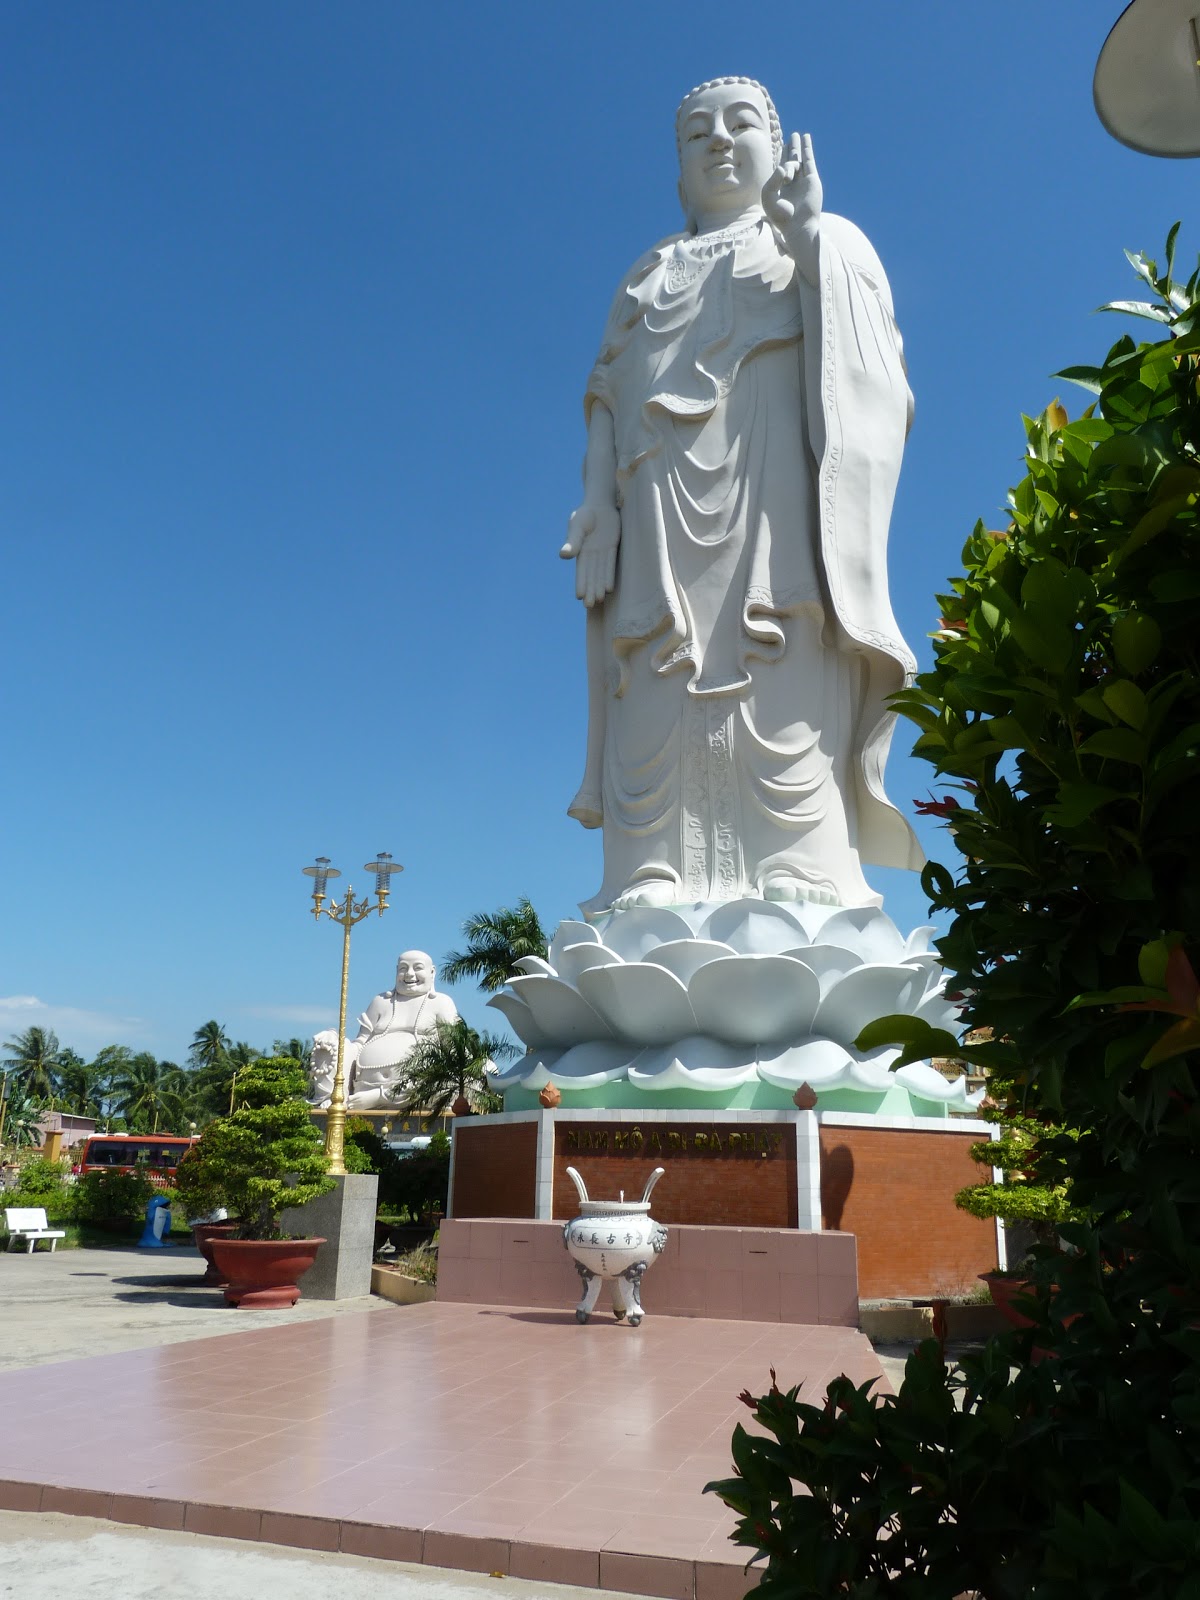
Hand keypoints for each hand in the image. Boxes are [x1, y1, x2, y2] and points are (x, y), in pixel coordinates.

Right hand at [561, 503, 619, 606]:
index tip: (580, 596)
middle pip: (591, 575)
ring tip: (600, 600)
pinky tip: (610, 587)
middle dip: (591, 590)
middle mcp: (591, 554)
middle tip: (590, 606)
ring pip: (601, 572)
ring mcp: (602, 552)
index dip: (581, 583)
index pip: (580, 570)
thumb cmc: (586, 513)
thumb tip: (563, 555)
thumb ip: (573, 541)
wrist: (601, 503)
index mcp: (580, 550)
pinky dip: (610, 575)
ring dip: (600, 586)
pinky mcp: (613, 547)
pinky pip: (611, 564)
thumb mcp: (577, 525)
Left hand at [763, 132, 821, 262]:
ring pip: (799, 160)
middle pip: (791, 162)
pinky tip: (806, 138)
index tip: (782, 148)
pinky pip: (809, 161)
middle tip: (791, 137)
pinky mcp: (812, 180)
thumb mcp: (769, 196)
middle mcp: (793, 183)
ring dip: (797, 147)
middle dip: (790, 149)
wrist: (797, 225)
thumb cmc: (781, 216)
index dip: (781, 158)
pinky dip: (807, 148)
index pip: (781, 169)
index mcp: (781, 188)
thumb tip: (783, 166)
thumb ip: (773, 179)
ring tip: (796, 135)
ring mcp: (803, 181)